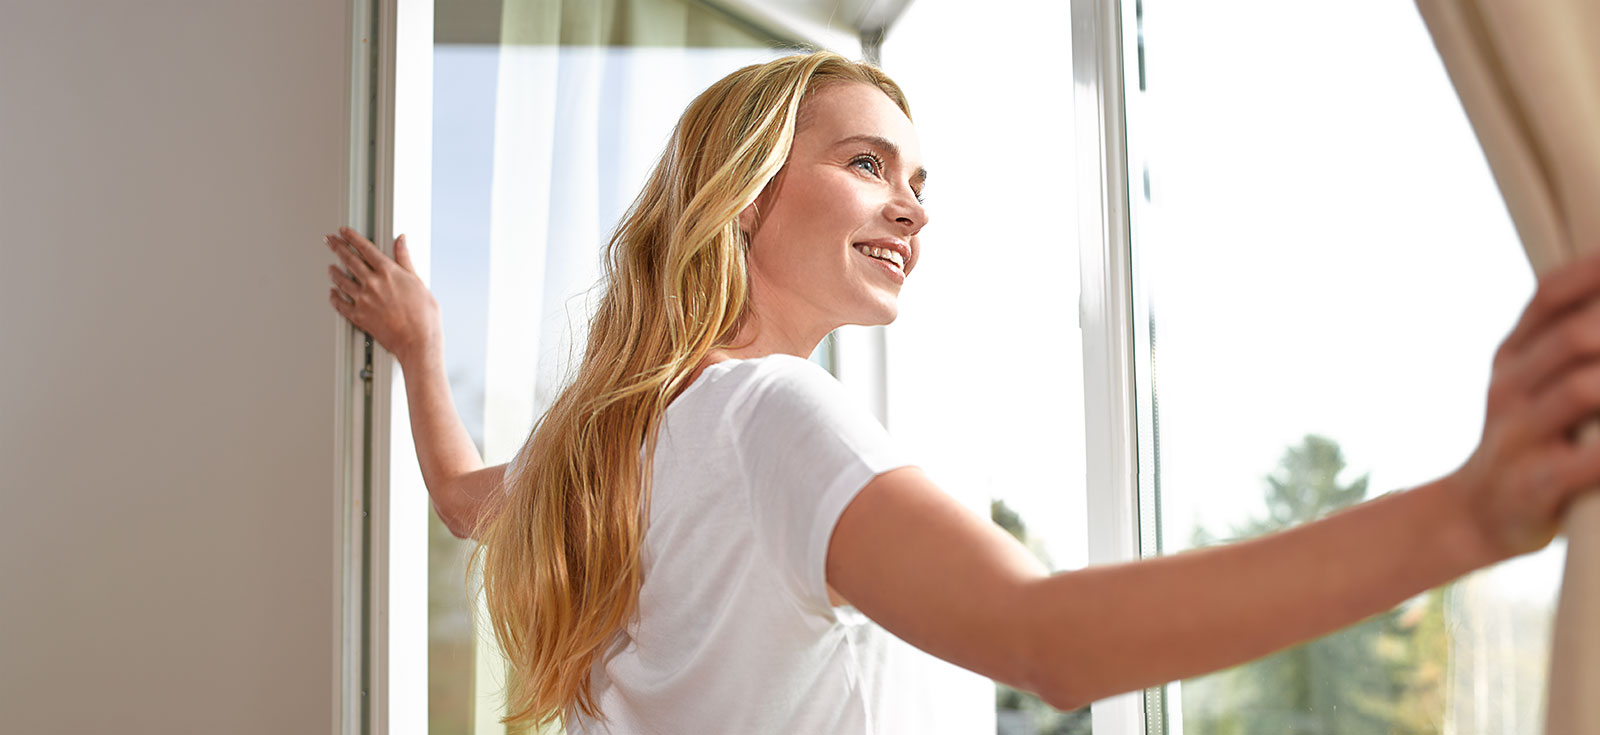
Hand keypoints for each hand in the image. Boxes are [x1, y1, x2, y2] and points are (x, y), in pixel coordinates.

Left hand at [324, 226, 440, 366]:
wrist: (418, 342)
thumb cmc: (424, 317)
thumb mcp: (419, 282)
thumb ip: (405, 260)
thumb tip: (401, 242)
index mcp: (388, 272)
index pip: (365, 248)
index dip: (352, 237)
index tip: (344, 232)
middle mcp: (373, 283)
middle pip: (349, 260)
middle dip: (337, 247)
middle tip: (329, 241)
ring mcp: (363, 300)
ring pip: (341, 280)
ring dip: (333, 272)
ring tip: (330, 267)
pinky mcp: (359, 316)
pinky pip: (340, 304)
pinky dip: (334, 297)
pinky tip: (332, 294)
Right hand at [1452, 248, 1599, 561]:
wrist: (1476, 515)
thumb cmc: (1528, 439)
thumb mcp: (1530, 381)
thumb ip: (1563, 339)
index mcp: (1511, 356)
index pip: (1550, 296)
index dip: (1595, 272)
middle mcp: (1508, 388)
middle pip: (1574, 336)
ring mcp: (1517, 435)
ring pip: (1582, 390)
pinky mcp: (1535, 483)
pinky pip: (1589, 461)